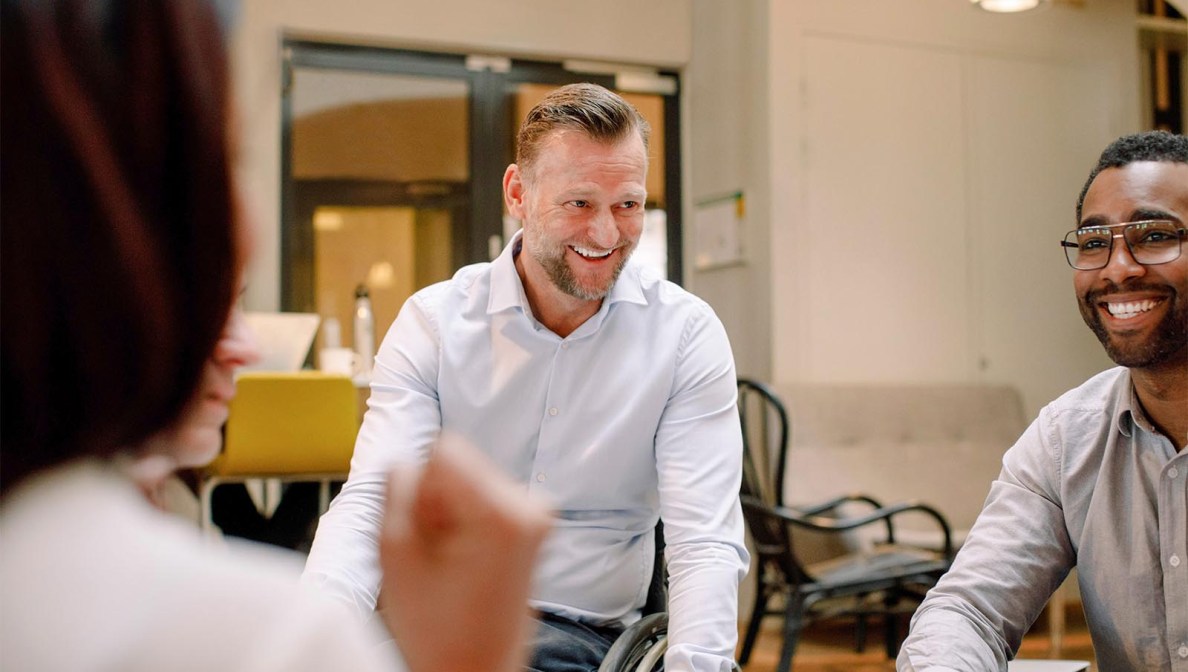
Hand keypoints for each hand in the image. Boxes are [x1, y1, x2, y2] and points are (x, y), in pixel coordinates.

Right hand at [378, 433, 551, 671]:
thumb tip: (404, 462)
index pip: (446, 449)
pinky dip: (468, 520)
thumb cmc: (440, 632)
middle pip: (462, 461)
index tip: (425, 527)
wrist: (478, 671)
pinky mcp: (535, 525)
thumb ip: (396, 492)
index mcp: (502, 512)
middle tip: (435, 550)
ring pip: (472, 477)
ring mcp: (538, 517)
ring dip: (451, 510)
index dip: (422, 486)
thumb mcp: (395, 555)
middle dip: (438, 498)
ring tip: (449, 560)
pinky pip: (487, 496)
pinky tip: (463, 559)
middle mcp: (531, 507)